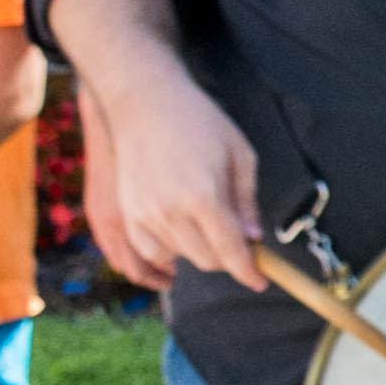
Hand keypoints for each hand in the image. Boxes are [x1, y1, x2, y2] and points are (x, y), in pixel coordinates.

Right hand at [80, 54, 264, 292]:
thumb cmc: (198, 122)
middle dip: (229, 258)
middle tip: (240, 240)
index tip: (259, 281)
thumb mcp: (239, 156)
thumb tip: (253, 238)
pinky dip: (169, 251)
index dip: (248, 272)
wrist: (144, 103)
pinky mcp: (125, 214)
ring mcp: (143, 215)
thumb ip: (246, 202)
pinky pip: (149, 251)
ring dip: (200, 251)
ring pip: (180, 258)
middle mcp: (170, 213)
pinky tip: (182, 235)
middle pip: (207, 260)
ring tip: (208, 224)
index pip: (231, 251)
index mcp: (203, 198)